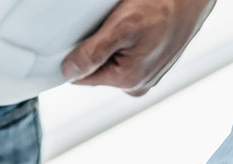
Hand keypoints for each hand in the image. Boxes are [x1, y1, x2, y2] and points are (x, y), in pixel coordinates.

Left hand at [61, 0, 215, 95]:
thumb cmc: (163, 5)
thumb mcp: (121, 26)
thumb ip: (92, 54)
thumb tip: (69, 72)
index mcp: (128, 81)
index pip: (82, 78)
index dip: (78, 56)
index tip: (88, 35)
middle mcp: (138, 85)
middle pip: (98, 70)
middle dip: (98, 48)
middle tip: (113, 24)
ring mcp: (148, 76)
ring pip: (113, 62)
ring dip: (114, 44)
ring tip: (129, 24)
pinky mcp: (154, 65)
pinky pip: (128, 57)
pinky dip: (128, 42)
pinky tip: (138, 27)